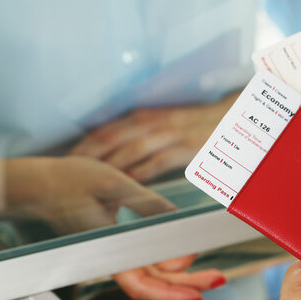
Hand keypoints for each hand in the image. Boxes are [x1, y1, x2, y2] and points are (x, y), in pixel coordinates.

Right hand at [5, 156, 226, 299]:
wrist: (44, 184)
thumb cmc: (70, 182)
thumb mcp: (113, 185)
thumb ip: (146, 205)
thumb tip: (178, 221)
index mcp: (107, 249)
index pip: (141, 284)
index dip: (171, 290)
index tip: (197, 288)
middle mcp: (114, 257)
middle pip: (154, 284)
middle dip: (188, 286)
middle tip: (219, 279)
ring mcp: (117, 252)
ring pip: (154, 274)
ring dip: (183, 275)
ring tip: (213, 272)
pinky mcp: (120, 244)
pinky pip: (149, 260)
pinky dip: (170, 260)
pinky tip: (189, 254)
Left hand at [69, 92, 238, 181]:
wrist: (233, 118)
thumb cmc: (196, 126)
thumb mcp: (165, 124)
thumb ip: (142, 136)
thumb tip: (117, 154)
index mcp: (146, 115)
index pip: (107, 129)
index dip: (85, 144)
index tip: (67, 159)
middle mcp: (154, 121)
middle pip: (113, 137)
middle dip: (89, 155)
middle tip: (69, 172)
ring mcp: (171, 134)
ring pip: (132, 148)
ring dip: (110, 164)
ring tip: (91, 180)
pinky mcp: (188, 147)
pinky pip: (159, 161)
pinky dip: (142, 173)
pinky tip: (128, 184)